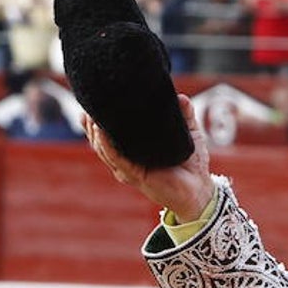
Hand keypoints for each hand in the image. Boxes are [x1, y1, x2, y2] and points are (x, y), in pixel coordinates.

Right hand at [84, 93, 215, 221]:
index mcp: (134, 151)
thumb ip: (185, 115)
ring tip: (90, 115)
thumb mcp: (188, 134)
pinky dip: (108, 145)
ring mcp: (129, 169)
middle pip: (100, 142)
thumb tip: (181, 97)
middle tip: (87, 105)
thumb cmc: (191, 164)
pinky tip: (101, 132)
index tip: (90, 102)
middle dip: (90, 125)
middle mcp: (127, 161)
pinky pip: (117, 159)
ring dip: (95, 133)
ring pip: (104, 150)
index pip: (108, 134)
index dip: (96, 121)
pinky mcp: (136, 176)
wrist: (200, 190)